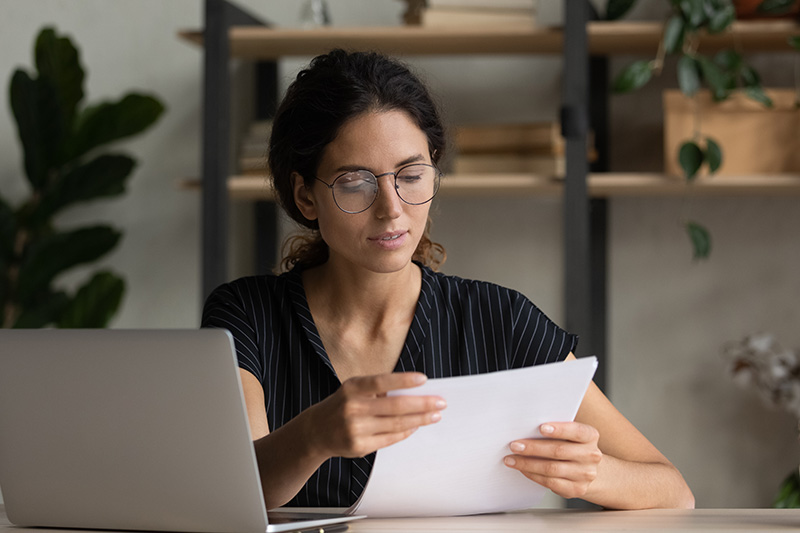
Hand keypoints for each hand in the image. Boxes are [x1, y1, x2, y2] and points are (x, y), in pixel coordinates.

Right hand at [306, 372, 445, 458]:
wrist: (317, 431)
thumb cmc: (343, 405)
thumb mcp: (354, 389)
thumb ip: (378, 390)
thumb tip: (413, 391)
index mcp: (352, 388)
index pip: (381, 382)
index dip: (403, 380)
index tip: (424, 379)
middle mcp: (353, 408)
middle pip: (394, 406)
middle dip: (421, 404)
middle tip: (440, 402)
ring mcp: (356, 429)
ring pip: (396, 424)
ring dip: (420, 419)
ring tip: (434, 415)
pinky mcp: (359, 446)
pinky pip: (390, 439)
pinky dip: (406, 431)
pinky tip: (416, 426)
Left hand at [503, 422, 602, 499]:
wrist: (587, 469)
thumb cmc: (572, 446)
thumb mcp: (570, 434)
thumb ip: (555, 429)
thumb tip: (526, 427)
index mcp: (590, 436)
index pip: (576, 431)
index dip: (559, 429)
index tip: (541, 428)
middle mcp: (591, 455)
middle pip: (559, 451)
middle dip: (533, 448)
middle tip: (514, 445)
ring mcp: (585, 474)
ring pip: (552, 468)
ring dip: (528, 463)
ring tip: (512, 459)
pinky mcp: (577, 489)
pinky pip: (550, 482)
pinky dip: (533, 475)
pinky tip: (523, 469)